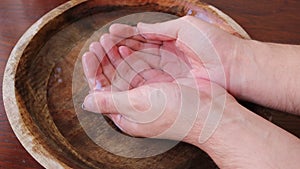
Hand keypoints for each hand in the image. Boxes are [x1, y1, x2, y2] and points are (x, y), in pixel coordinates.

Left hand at [81, 19, 237, 142]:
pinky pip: (141, 68)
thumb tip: (86, 102)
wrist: (210, 112)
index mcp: (125, 115)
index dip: (93, 71)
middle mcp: (134, 105)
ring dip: (116, 56)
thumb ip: (110, 102)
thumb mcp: (138, 106)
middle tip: (98, 43)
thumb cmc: (176, 113)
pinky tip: (126, 47)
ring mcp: (147, 94)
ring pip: (126, 72)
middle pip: (113, 80)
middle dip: (104, 60)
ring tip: (108, 40)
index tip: (89, 54)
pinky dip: (132, 57)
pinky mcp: (159, 85)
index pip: (102, 91)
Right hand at [108, 16, 247, 95]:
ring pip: (139, 65)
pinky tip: (119, 70)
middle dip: (119, 48)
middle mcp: (166, 56)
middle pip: (137, 51)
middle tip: (102, 46)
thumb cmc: (213, 45)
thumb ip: (161, 29)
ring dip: (122, 61)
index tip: (110, 34)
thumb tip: (141, 27)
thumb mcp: (185, 28)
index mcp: (170, 39)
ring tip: (105, 56)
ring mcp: (166, 71)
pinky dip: (132, 74)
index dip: (126, 35)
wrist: (232, 68)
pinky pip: (146, 79)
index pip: (142, 37)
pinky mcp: (168, 86)